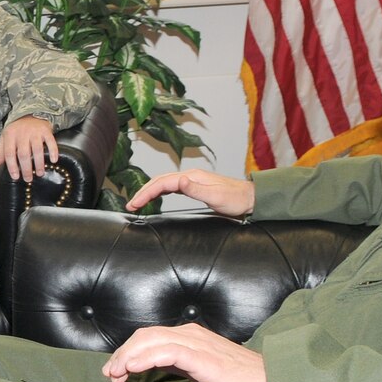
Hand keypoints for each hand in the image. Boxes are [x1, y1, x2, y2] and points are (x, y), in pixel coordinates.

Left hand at [0, 116, 57, 180]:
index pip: (9, 153)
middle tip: (28, 179)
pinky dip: (53, 151)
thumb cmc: (16, 130)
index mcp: (10, 135)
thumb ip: (1, 152)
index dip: (12, 166)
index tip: (15, 177)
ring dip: (39, 163)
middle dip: (26, 168)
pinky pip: (51, 142)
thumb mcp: (5, 138)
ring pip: (37, 150)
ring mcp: (35, 132)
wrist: (29, 113)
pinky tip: (54, 161)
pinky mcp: (46, 130)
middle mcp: (22, 133)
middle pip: (24, 154)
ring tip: (39, 173)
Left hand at [101, 324, 268, 381]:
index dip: (127, 351)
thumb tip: (152, 366)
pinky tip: (134, 368)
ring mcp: (198, 344)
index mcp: (191, 336)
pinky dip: (147, 357)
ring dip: (128, 356)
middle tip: (110, 373)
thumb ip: (178, 364)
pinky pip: (169, 351)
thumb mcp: (201, 370)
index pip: (149, 337)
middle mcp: (192, 335)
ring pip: (152, 340)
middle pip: (145, 336)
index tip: (114, 371)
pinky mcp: (204, 358)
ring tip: (116, 372)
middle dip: (122, 353)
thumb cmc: (241, 381)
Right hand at [126, 169, 256, 216]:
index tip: (135, 204)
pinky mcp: (194, 187)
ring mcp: (192, 181)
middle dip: (143, 192)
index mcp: (192, 177)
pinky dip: (158, 192)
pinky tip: (155, 198)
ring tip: (137, 203)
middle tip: (130, 205)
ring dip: (149, 192)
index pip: (162, 183)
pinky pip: (170, 188)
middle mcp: (190, 176)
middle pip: (159, 181)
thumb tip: (178, 181)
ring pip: (163, 183)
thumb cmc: (236, 200)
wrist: (250, 199)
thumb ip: (195, 189)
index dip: (146, 193)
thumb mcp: (216, 197)